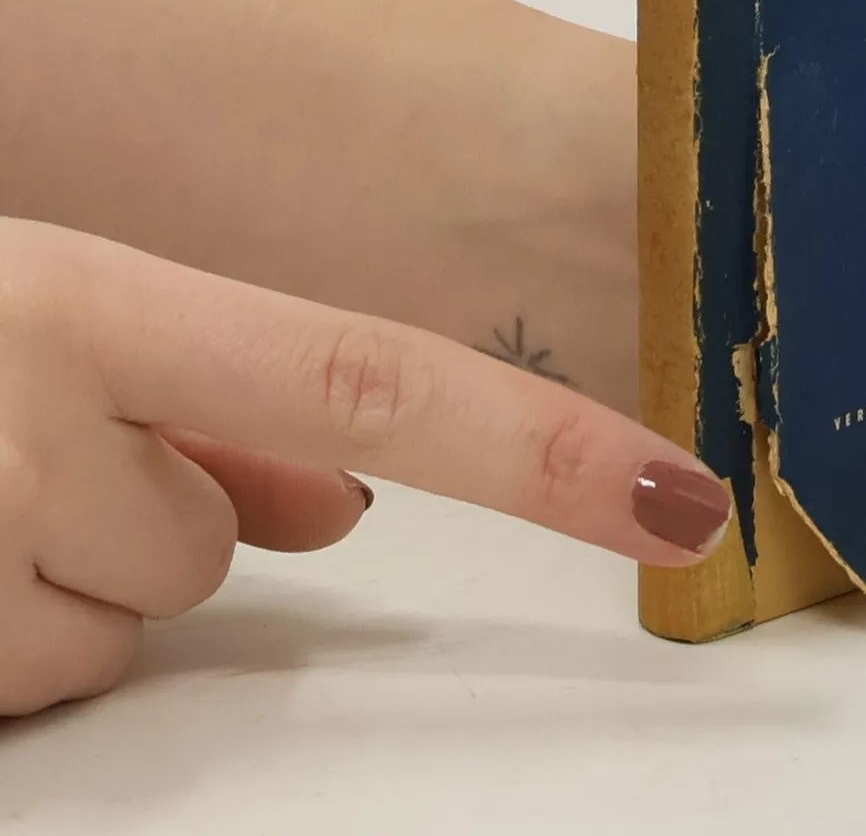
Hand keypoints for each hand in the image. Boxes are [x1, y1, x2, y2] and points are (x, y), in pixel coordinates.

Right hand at [0, 219, 732, 718]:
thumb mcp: (36, 329)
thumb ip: (204, 402)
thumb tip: (336, 508)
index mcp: (86, 297)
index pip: (371, 378)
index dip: (540, 445)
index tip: (677, 499)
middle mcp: (22, 397)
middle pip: (215, 542)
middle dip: (156, 516)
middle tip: (11, 452)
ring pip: (113, 627)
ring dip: (50, 589)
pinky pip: (20, 691)